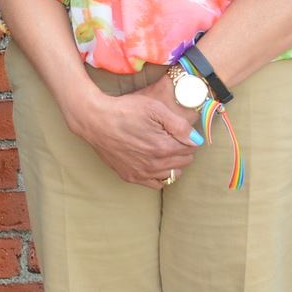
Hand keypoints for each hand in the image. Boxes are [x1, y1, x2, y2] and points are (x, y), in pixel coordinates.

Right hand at [62, 85, 200, 189]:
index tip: (179, 130)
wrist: (94, 120)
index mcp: (163, 147)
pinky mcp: (130, 176)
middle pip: (184, 162)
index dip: (188, 137)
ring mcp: (141, 173)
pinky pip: (156, 184)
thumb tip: (196, 139)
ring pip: (172, 174)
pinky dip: (160, 174)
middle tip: (172, 137)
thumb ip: (179, 124)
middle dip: (183, 149)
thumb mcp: (154, 108)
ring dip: (174, 162)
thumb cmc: (124, 110)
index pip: (191, 148)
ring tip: (164, 148)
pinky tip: (155, 162)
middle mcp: (154, 165)